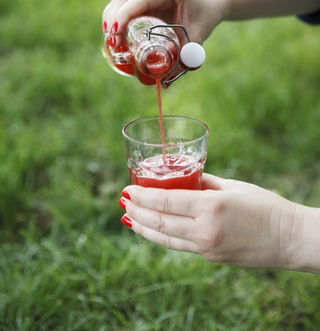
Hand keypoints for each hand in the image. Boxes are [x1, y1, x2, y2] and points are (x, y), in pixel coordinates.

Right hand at [102, 0, 224, 46]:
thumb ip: (187, 55)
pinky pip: (122, 4)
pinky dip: (116, 19)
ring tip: (112, 43)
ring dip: (111, 20)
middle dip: (113, 20)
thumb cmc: (204, 17)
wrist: (208, 3)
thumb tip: (166, 81)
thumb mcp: (199, 35)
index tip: (115, 36)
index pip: (140, 0)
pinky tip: (115, 36)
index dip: (123, 16)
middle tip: (113, 45)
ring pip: (119, 0)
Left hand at [119, 173, 303, 270]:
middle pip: (159, 223)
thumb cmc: (264, 205)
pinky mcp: (211, 258)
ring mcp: (207, 248)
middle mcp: (205, 230)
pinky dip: (162, 237)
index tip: (127, 189)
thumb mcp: (232, 186)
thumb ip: (203, 182)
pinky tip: (154, 229)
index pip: (165, 202)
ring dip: (143, 228)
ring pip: (165, 239)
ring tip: (129, 218)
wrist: (289, 238)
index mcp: (211, 207)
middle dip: (136, 212)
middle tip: (122, 202)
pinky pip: (180, 246)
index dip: (141, 196)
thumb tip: (182, 179)